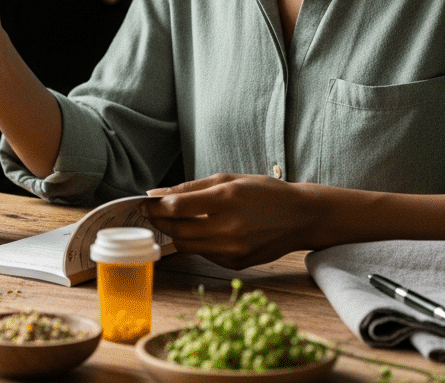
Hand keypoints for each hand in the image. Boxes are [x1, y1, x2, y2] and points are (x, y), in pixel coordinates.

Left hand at [141, 173, 318, 270]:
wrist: (301, 217)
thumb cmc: (264, 193)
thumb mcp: (229, 179)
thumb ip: (191, 188)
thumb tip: (157, 193)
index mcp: (226, 200)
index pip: (177, 207)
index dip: (154, 207)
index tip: (144, 204)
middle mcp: (229, 228)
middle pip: (177, 230)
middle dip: (159, 222)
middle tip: (152, 213)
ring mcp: (233, 250)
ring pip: (187, 246)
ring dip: (174, 234)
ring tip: (172, 222)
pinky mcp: (236, 264)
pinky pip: (204, 254)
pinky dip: (196, 243)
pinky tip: (200, 232)